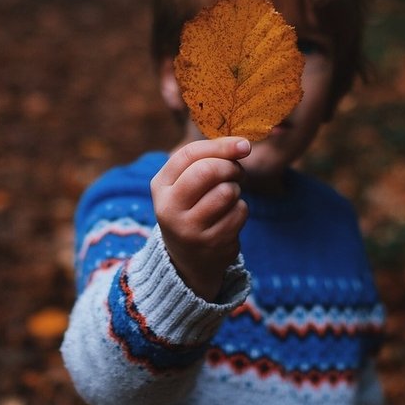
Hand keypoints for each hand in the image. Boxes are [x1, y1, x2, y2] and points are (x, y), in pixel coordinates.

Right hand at [151, 137, 251, 299]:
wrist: (188, 259)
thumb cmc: (192, 208)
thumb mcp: (185, 183)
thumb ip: (207, 159)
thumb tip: (243, 144)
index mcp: (161, 186)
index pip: (189, 154)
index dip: (220, 146)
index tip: (243, 145)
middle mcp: (170, 208)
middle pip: (207, 171)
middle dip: (230, 167)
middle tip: (237, 172)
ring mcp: (190, 228)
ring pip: (226, 191)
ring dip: (236, 189)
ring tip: (229, 196)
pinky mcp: (211, 243)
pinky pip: (239, 212)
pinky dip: (241, 209)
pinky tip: (229, 216)